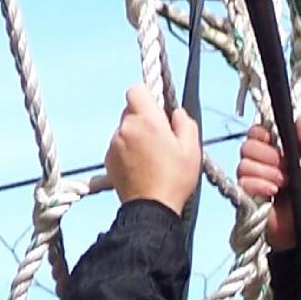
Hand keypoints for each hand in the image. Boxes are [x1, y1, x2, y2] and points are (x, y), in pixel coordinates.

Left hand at [105, 84, 200, 215]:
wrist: (151, 210)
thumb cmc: (174, 179)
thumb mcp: (192, 148)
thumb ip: (184, 122)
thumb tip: (176, 112)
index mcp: (147, 120)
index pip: (136, 89)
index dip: (147, 96)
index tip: (157, 110)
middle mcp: (126, 128)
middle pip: (131, 110)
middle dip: (144, 119)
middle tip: (160, 139)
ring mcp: (114, 144)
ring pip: (125, 129)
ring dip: (135, 136)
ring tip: (151, 157)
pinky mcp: (108, 159)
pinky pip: (119, 145)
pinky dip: (128, 151)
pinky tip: (142, 167)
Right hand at [236, 120, 300, 250]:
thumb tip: (297, 118)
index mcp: (278, 153)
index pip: (257, 132)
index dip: (262, 134)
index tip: (274, 142)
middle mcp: (262, 165)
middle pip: (247, 146)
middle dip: (268, 156)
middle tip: (286, 171)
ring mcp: (253, 182)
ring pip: (243, 164)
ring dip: (266, 172)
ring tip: (282, 185)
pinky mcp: (247, 199)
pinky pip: (242, 183)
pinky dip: (258, 185)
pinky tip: (272, 193)